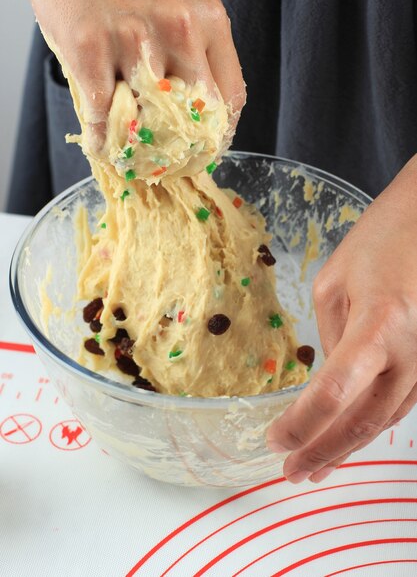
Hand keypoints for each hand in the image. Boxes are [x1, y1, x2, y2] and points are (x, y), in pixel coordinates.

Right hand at [20, 0, 244, 144]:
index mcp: (208, 18)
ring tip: (133, 156)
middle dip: (186, 148)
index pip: (231, 95)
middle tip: (172, 161)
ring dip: (140, 149)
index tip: (209, 148)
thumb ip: (192, 46)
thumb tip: (191, 105)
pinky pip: (103, 117)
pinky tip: (101, 143)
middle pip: (197, 116)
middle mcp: (178, 30)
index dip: (221, 134)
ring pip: (149, 122)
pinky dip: (102, 140)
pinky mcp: (90, 50)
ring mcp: (133, 41)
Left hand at [267, 154, 416, 483]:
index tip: (276, 440)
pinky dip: (371, 426)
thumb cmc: (381, 240)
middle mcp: (412, 351)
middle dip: (324, 451)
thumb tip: (327, 383)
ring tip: (315, 467)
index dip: (304, 424)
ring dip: (348, 447)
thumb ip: (330, 338)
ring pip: (386, 420)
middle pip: (363, 420)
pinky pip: (402, 404)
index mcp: (380, 324)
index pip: (336, 391)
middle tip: (291, 472)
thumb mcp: (334, 283)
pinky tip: (350, 437)